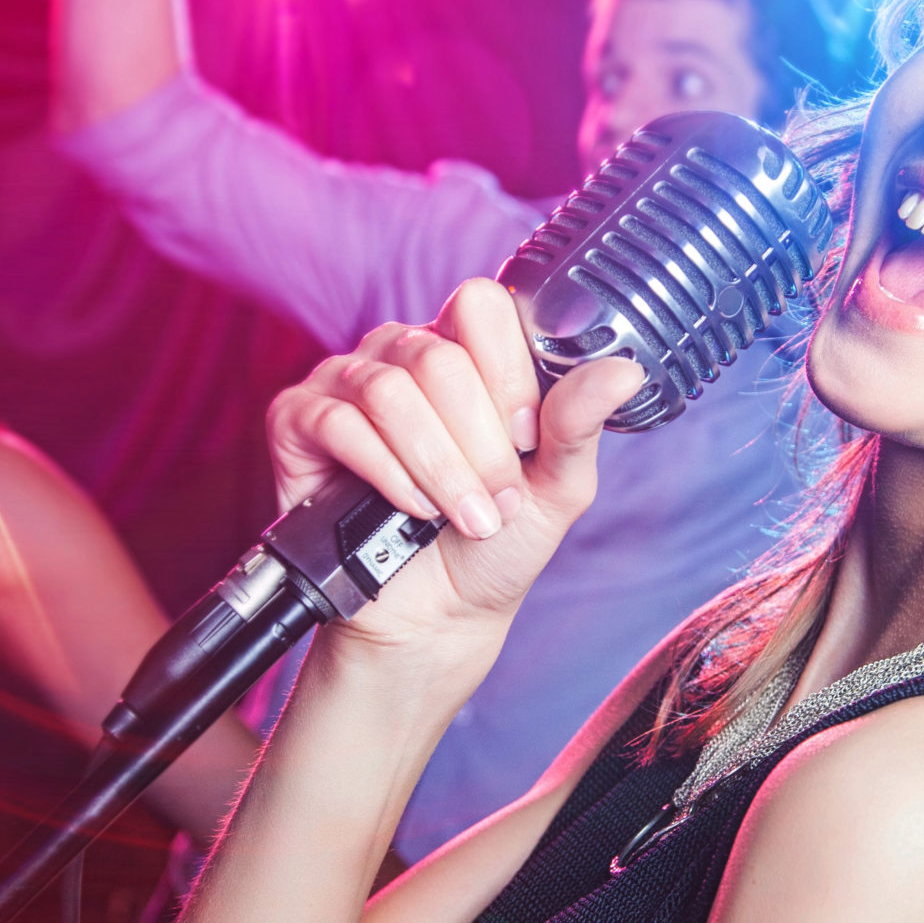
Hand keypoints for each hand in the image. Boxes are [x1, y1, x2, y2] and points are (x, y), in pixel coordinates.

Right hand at [265, 277, 644, 657]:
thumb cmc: (497, 540)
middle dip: (478, 444)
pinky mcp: (299, 419)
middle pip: (439, 357)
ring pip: (390, 389)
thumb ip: (578, 424)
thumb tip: (624, 370)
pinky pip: (340, 423)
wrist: (439, 615)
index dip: (507, 374)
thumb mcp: (556, 486)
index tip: (525, 438)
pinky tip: (409, 510)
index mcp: (466, 351)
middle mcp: (403, 352)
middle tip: (494, 501)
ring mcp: (347, 380)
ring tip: (459, 515)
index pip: (482, 307)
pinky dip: (386, 473)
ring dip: (437, 465)